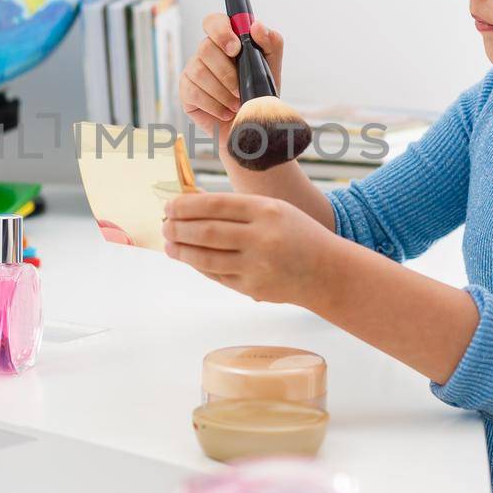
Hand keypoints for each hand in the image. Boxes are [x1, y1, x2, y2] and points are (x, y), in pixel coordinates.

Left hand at [161, 191, 338, 305]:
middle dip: (178, 228)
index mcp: (266, 211)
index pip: (216, 205)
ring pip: (207, 257)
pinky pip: (217, 275)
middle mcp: (261, 238)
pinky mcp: (252, 288)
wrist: (327, 272)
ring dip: (182, 250)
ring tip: (169, 244)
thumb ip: (237, 208)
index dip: (187, 205)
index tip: (169, 206)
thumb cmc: (296, 234)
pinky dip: (198, 265)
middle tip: (165, 225)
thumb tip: (191, 204)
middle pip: (207, 232)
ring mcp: (256, 266)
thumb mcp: (274, 210)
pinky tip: (189, 258)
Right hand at [179, 13, 285, 144]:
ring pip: (199, 71)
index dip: (221, 31)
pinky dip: (214, 105)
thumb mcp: (272, 67)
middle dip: (226, 72)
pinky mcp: (186, 92)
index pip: (213, 21)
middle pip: (205, 47)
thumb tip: (256, 25)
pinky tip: (226, 112)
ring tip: (237, 104)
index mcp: (227, 41)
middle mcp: (207, 52)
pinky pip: (194, 92)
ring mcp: (193, 71)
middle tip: (241, 89)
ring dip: (222, 92)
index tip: (236, 49)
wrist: (252, 127)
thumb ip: (271, 43)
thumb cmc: (260, 94)